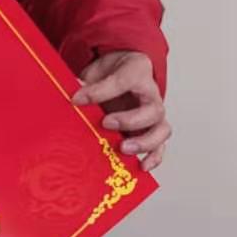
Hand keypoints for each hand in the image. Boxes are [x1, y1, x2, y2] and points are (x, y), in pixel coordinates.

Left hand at [74, 50, 171, 170]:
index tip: (78, 98)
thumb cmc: (114, 71)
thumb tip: (75, 97)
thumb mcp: (98, 70)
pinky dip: (154, 157)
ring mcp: (154, 114)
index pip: (123, 81)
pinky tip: (141, 166)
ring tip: (124, 148)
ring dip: (144, 142)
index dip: (100, 91)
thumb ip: (88, 83)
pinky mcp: (152, 130)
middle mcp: (151, 94)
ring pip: (161, 130)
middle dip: (130, 120)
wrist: (125, 70)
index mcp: (137, 72)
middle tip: (106, 124)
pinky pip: (160, 146)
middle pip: (153, 110)